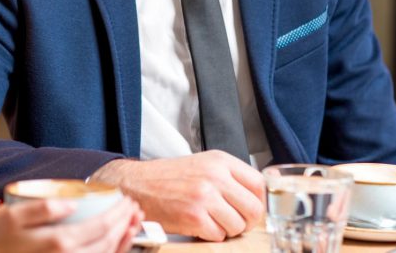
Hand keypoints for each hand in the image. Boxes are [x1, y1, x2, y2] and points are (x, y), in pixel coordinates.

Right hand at [0, 196, 142, 252]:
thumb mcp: (12, 215)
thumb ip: (42, 209)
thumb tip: (71, 203)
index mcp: (56, 245)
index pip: (99, 229)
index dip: (117, 214)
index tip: (126, 200)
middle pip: (107, 245)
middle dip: (125, 225)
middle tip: (133, 208)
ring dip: (123, 240)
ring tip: (131, 222)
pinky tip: (117, 242)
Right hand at [89, 150, 264, 240]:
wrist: (136, 185)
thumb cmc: (168, 177)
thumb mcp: (202, 164)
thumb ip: (228, 176)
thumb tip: (254, 196)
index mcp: (219, 160)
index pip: (258, 183)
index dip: (258, 201)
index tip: (250, 209)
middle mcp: (215, 176)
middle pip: (253, 208)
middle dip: (246, 221)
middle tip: (234, 221)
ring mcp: (205, 196)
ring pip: (238, 225)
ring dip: (227, 230)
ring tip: (212, 222)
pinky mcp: (194, 216)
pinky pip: (219, 236)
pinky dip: (211, 236)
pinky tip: (198, 225)